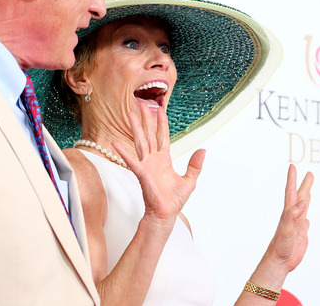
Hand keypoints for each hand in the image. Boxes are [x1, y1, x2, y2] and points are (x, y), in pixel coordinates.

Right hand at [113, 104, 204, 227]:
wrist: (166, 215)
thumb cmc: (174, 200)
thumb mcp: (190, 181)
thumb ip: (195, 165)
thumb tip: (203, 150)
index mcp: (164, 160)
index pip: (162, 137)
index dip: (161, 123)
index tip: (160, 109)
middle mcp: (154, 159)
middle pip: (149, 134)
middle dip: (146, 119)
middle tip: (142, 103)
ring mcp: (146, 165)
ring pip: (140, 142)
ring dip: (135, 128)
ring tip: (130, 114)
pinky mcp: (141, 174)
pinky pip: (132, 161)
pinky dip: (123, 152)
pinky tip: (115, 143)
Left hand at [264, 164, 313, 272]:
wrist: (279, 262)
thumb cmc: (280, 247)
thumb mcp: (287, 230)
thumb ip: (292, 216)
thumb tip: (301, 202)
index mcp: (289, 213)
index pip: (291, 192)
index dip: (292, 179)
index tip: (292, 166)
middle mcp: (293, 217)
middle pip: (300, 198)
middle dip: (304, 185)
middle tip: (310, 174)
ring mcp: (297, 226)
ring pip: (303, 208)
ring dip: (307, 198)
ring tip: (309, 189)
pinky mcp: (300, 235)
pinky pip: (304, 224)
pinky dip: (306, 218)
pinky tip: (306, 217)